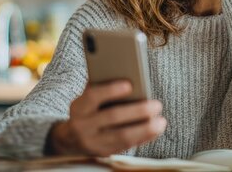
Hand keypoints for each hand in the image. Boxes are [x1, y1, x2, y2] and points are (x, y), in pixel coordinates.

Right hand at [48, 80, 166, 155]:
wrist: (70, 138)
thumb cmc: (87, 111)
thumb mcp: (87, 99)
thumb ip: (102, 89)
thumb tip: (128, 77)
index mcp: (79, 107)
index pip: (93, 96)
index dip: (111, 90)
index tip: (130, 85)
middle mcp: (83, 126)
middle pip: (112, 117)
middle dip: (137, 111)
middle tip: (156, 105)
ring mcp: (93, 142)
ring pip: (122, 136)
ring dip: (145, 129)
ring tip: (161, 121)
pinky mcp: (104, 153)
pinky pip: (127, 146)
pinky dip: (143, 138)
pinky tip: (155, 130)